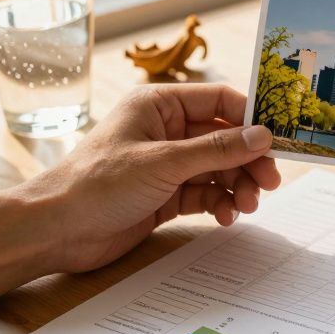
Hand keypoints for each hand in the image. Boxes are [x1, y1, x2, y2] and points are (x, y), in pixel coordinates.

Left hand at [0, 84, 280, 307]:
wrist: (55, 231)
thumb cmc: (96, 185)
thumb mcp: (163, 162)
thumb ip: (217, 150)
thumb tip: (262, 135)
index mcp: (158, 105)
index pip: (220, 102)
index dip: (252, 119)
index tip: (278, 141)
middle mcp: (166, 131)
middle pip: (225, 138)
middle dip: (249, 160)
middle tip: (270, 183)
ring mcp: (167, 164)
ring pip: (219, 169)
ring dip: (238, 186)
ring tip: (247, 205)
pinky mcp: (166, 195)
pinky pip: (206, 193)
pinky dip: (221, 203)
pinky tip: (226, 216)